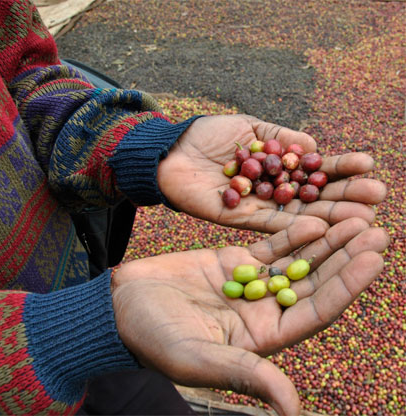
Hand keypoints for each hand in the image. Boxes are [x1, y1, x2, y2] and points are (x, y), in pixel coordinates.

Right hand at [112, 218, 388, 414]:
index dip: (346, 285)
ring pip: (296, 260)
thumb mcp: (197, 359)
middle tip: (375, 230)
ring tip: (355, 217)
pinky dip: (290, 233)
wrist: (123, 307)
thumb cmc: (154, 338)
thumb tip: (293, 411)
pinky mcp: (233, 262)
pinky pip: (269, 246)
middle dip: (345, 257)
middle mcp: (264, 310)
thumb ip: (245, 375)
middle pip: (314, 282)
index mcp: (263, 338)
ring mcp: (250, 283)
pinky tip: (312, 218)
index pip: (316, 311)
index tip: (373, 258)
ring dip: (325, 240)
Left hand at [158, 115, 386, 232]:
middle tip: (378, 195)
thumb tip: (315, 147)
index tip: (368, 164)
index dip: (340, 167)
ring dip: (330, 216)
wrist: (174, 151)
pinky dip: (297, 228)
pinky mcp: (240, 221)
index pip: (316, 169)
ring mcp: (258, 208)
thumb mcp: (252, 129)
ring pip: (299, 215)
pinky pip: (272, 225)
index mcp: (278, 168)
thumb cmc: (210, 135)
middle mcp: (273, 192)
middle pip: (314, 196)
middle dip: (345, 195)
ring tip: (363, 214)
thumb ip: (282, 139)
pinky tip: (323, 227)